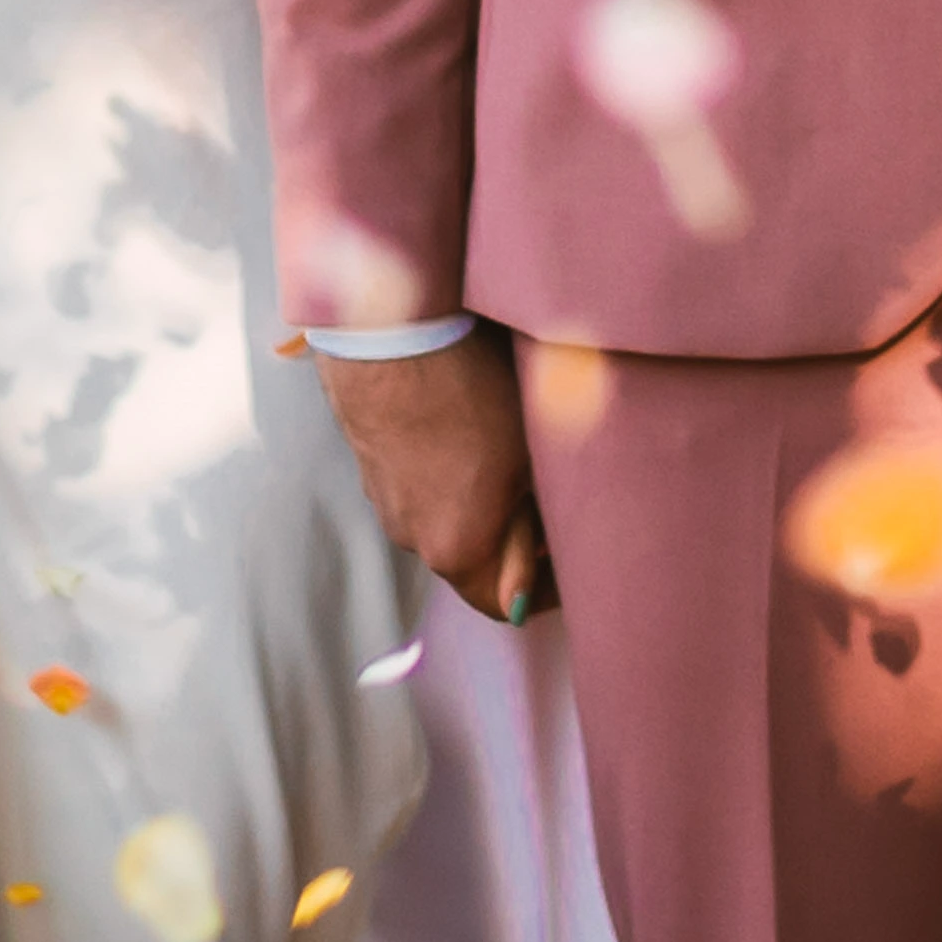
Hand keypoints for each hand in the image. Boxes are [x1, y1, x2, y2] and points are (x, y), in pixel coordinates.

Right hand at [317, 332, 549, 625]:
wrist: (393, 337)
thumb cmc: (472, 396)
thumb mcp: (527, 464)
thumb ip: (531, 532)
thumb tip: (530, 581)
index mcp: (457, 550)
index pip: (505, 604)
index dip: (544, 590)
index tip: (570, 563)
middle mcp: (413, 538)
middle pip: (474, 562)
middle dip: (512, 541)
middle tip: (548, 504)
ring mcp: (385, 502)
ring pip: (444, 521)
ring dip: (475, 506)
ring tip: (506, 457)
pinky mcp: (371, 465)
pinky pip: (418, 488)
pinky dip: (444, 478)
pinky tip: (464, 433)